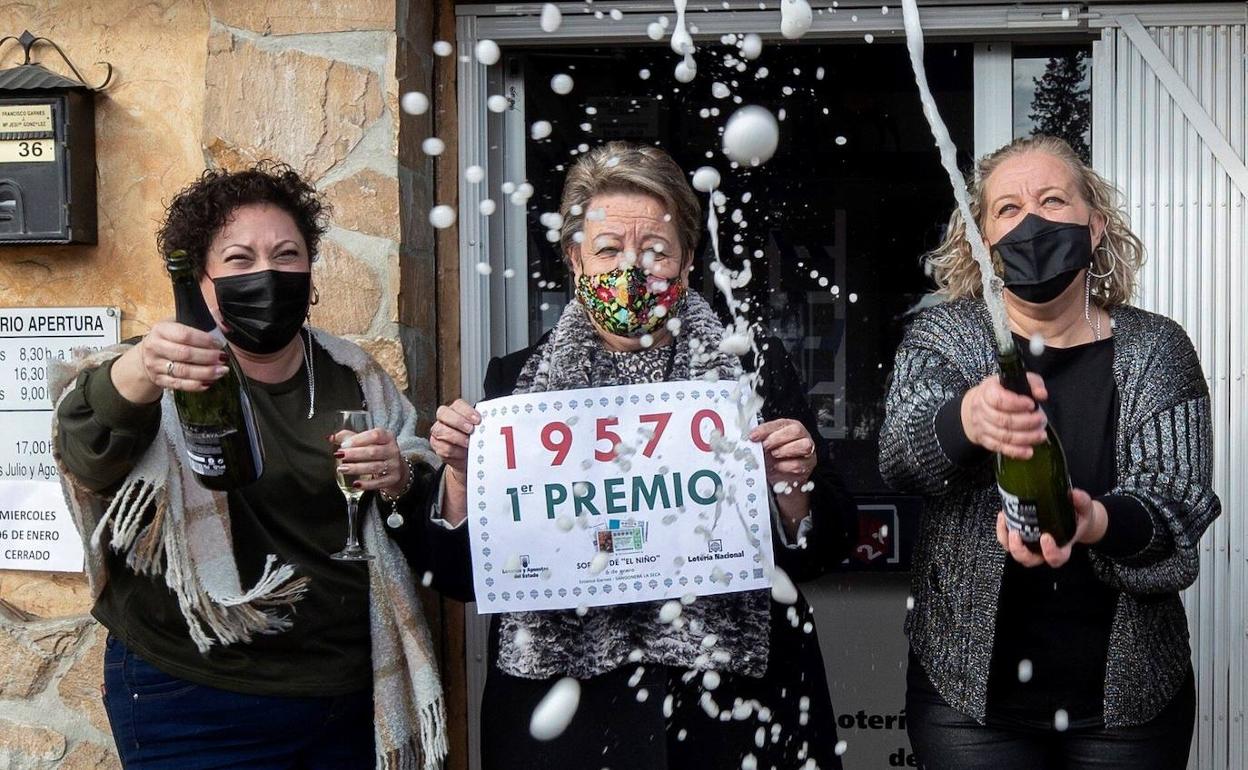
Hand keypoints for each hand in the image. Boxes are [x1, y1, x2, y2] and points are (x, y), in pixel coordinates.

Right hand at [112, 321, 229, 403]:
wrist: (148, 354)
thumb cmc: (170, 337)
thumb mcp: (180, 322)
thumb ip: (204, 320)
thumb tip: (226, 326)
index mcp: (161, 329)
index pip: (184, 334)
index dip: (204, 340)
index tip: (219, 343)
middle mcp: (155, 347)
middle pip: (185, 354)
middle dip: (208, 357)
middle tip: (223, 358)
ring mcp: (155, 365)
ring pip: (183, 371)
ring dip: (205, 372)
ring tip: (221, 371)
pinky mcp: (158, 380)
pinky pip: (179, 384)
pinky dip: (196, 385)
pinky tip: (209, 382)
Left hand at [332, 428, 407, 496]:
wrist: (396, 468)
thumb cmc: (377, 451)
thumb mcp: (367, 441)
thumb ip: (348, 437)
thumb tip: (330, 437)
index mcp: (387, 437)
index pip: (375, 435)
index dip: (359, 439)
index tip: (344, 444)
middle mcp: (393, 450)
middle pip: (373, 451)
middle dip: (354, 454)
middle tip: (339, 456)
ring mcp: (394, 465)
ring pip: (375, 467)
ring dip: (357, 468)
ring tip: (342, 469)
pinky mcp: (393, 479)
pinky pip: (379, 482)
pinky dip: (366, 484)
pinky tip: (355, 484)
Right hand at [429, 399, 479, 485]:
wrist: (471, 459)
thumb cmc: (476, 441)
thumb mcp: (480, 431)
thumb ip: (481, 425)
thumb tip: (489, 424)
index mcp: (456, 410)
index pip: (458, 405)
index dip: (467, 411)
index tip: (477, 420)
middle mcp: (444, 419)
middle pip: (444, 413)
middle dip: (458, 421)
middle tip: (471, 430)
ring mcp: (438, 431)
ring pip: (441, 430)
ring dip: (457, 438)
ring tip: (469, 444)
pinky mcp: (437, 445)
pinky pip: (442, 447)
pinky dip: (455, 451)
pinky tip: (463, 453)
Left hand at [751, 419, 817, 491]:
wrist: (781, 476)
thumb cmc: (773, 457)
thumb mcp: (765, 446)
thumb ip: (759, 440)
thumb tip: (750, 438)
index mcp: (789, 426)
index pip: (780, 423)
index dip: (765, 429)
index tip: (753, 436)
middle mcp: (801, 436)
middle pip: (796, 430)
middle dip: (777, 438)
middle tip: (765, 446)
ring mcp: (807, 450)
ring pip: (804, 445)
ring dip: (785, 450)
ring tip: (774, 455)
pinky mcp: (808, 465)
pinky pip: (801, 464)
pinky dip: (787, 466)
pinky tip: (778, 466)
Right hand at [962, 372, 1049, 458]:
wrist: (978, 406)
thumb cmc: (1001, 392)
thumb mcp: (1015, 380)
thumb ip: (1032, 383)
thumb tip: (1042, 395)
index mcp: (987, 391)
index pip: (999, 400)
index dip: (1016, 404)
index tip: (1032, 405)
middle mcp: (981, 409)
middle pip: (1003, 420)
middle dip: (1026, 422)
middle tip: (1041, 420)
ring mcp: (981, 426)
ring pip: (1003, 436)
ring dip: (1025, 438)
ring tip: (1041, 435)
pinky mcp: (985, 440)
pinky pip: (1000, 448)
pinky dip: (1015, 451)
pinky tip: (1029, 451)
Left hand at [995, 488, 1107, 567]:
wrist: (1074, 517)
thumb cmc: (1078, 517)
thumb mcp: (1084, 509)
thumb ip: (1081, 501)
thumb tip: (1073, 493)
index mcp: (1063, 547)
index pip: (1056, 558)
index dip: (1050, 552)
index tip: (1046, 537)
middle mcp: (1044, 551)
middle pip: (1029, 560)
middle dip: (1019, 550)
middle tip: (1016, 533)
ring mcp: (1032, 546)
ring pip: (1015, 552)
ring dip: (1006, 540)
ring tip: (1005, 520)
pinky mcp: (1022, 539)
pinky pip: (1007, 540)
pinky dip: (1002, 530)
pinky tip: (1003, 515)